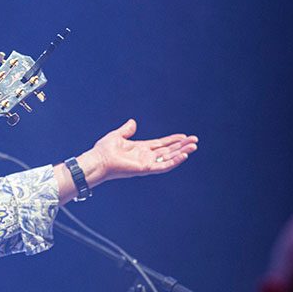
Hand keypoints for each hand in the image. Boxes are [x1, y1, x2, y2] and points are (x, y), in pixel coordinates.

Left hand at [81, 119, 197, 185]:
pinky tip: (184, 155)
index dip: (173, 140)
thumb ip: (126, 130)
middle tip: (195, 140)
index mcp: (140, 148)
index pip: (161, 144)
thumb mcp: (117, 135)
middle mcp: (145, 156)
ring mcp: (146, 163)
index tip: (184, 136)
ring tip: (193, 146)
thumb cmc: (103, 151)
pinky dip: (174, 161)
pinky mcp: (145, 169)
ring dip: (181, 152)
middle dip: (182, 146)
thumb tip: (132, 122)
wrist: (97, 161)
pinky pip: (163, 166)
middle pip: (168, 151)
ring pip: (169, 158)